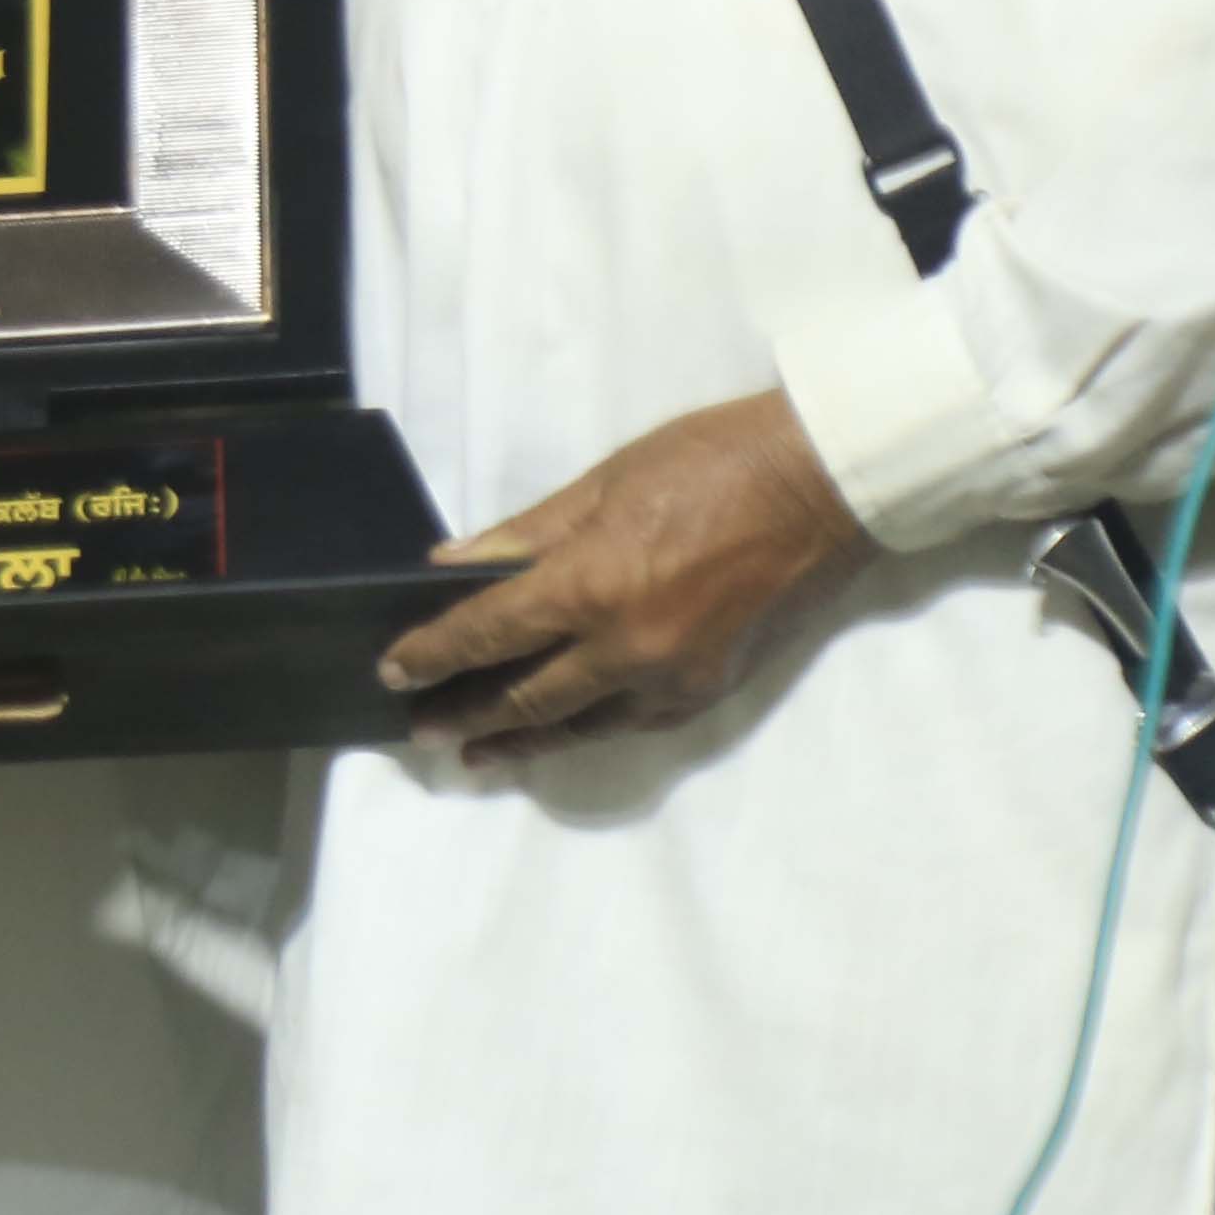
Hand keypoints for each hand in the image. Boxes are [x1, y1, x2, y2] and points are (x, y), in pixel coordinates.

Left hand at [378, 390, 871, 765]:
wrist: (821, 486)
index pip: (489, 633)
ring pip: (581, 724)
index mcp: (592, 584)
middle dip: (467, 713)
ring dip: (522, 738)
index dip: (434, 655)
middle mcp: (628, 648)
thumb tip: (454, 565)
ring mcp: (674, 678)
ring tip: (475, 750)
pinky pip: (633, 724)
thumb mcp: (600, 484)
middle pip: (527, 696)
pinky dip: (588, 730)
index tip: (393, 672)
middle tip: (419, 729)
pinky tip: (559, 733)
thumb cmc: (708, 463)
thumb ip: (524, 535)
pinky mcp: (711, 691)